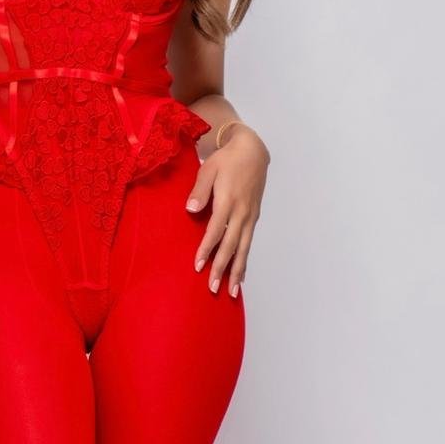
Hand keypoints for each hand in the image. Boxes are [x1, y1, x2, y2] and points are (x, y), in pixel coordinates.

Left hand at [186, 124, 269, 296]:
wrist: (253, 151)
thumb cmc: (226, 160)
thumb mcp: (209, 169)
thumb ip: (200, 190)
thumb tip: (191, 209)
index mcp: (228, 201)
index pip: (215, 231)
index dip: (206, 250)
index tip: (198, 266)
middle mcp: (241, 213)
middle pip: (231, 245)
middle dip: (222, 268)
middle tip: (212, 288)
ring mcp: (250, 217)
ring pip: (244, 248)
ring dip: (237, 271)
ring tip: (232, 292)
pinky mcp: (254, 218)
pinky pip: (249, 243)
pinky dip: (245, 260)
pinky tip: (241, 274)